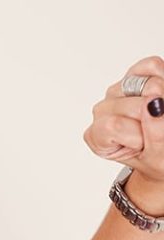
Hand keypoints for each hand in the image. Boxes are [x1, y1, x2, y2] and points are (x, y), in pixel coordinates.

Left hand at [84, 56, 163, 183]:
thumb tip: (156, 102)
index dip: (138, 135)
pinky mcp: (135, 74)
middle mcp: (102, 111)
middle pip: (134, 105)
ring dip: (162, 99)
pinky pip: (152, 66)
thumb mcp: (156, 157)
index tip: (143, 145)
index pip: (114, 126)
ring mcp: (117, 91)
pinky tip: (161, 96)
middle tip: (156, 129)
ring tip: (159, 115)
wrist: (162, 150)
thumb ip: (156, 134)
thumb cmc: (154, 157)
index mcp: (97, 136)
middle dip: (154, 118)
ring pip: (146, 85)